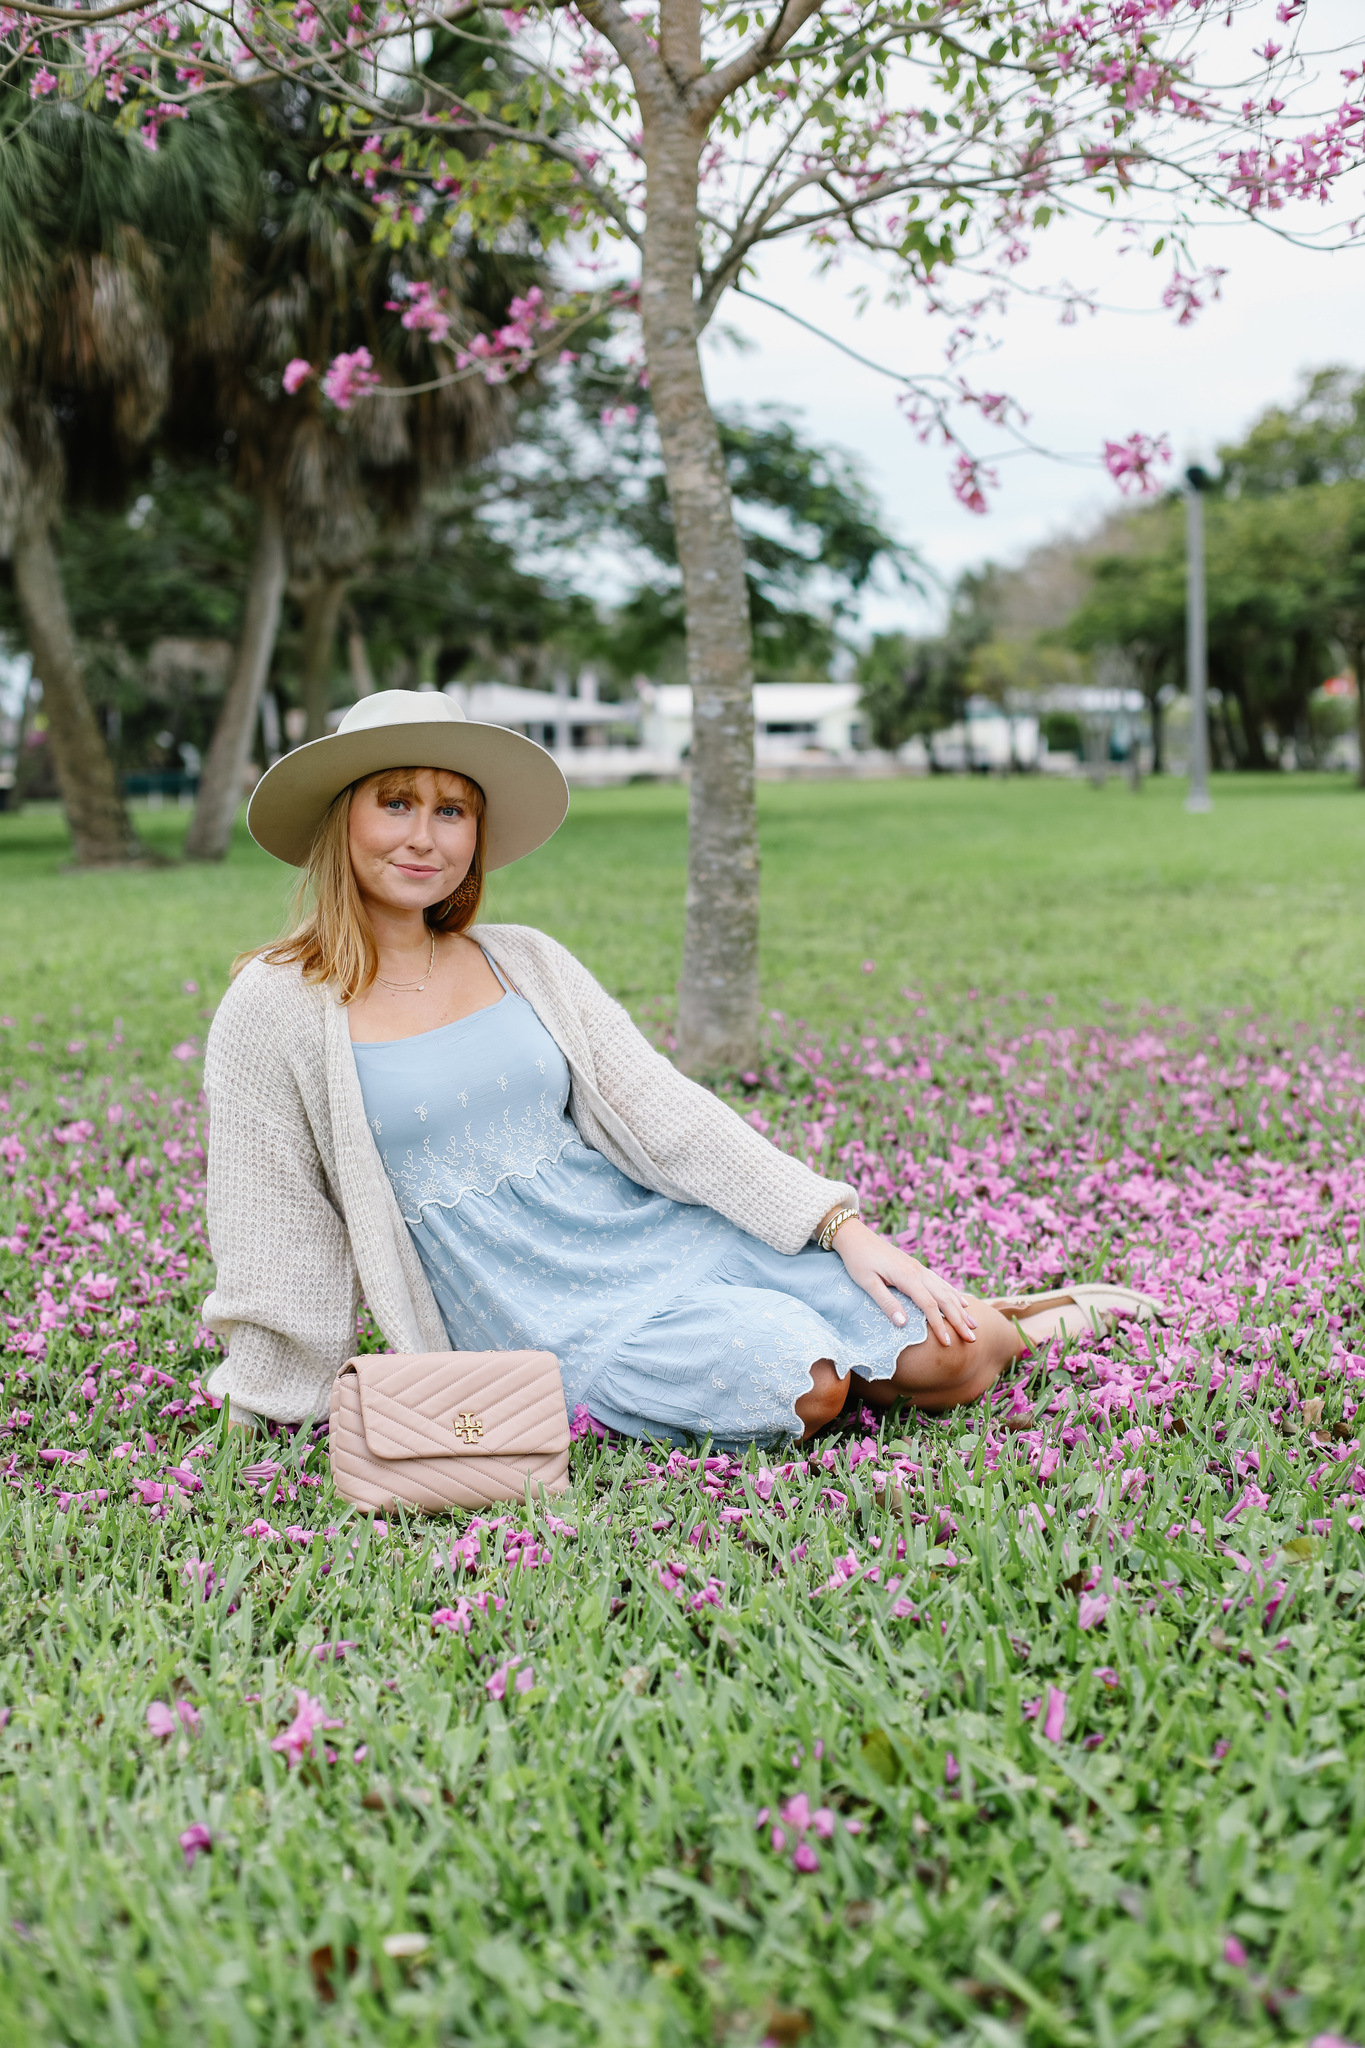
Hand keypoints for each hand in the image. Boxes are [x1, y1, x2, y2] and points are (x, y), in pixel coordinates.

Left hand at [827, 1216, 976, 1346]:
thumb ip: (886, 1302)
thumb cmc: (858, 1260)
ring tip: (974, 1324)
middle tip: (972, 1339)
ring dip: (961, 1308)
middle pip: (944, 1299)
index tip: (947, 1343)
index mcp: (907, 1277)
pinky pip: (940, 1282)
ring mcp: (919, 1268)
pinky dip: (954, 1294)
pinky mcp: (916, 1267)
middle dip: (959, 1320)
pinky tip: (962, 1302)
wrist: (855, 1236)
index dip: (940, 1325)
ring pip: (946, 1290)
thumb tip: (903, 1324)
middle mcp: (918, 1272)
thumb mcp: (867, 1283)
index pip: (929, 1305)